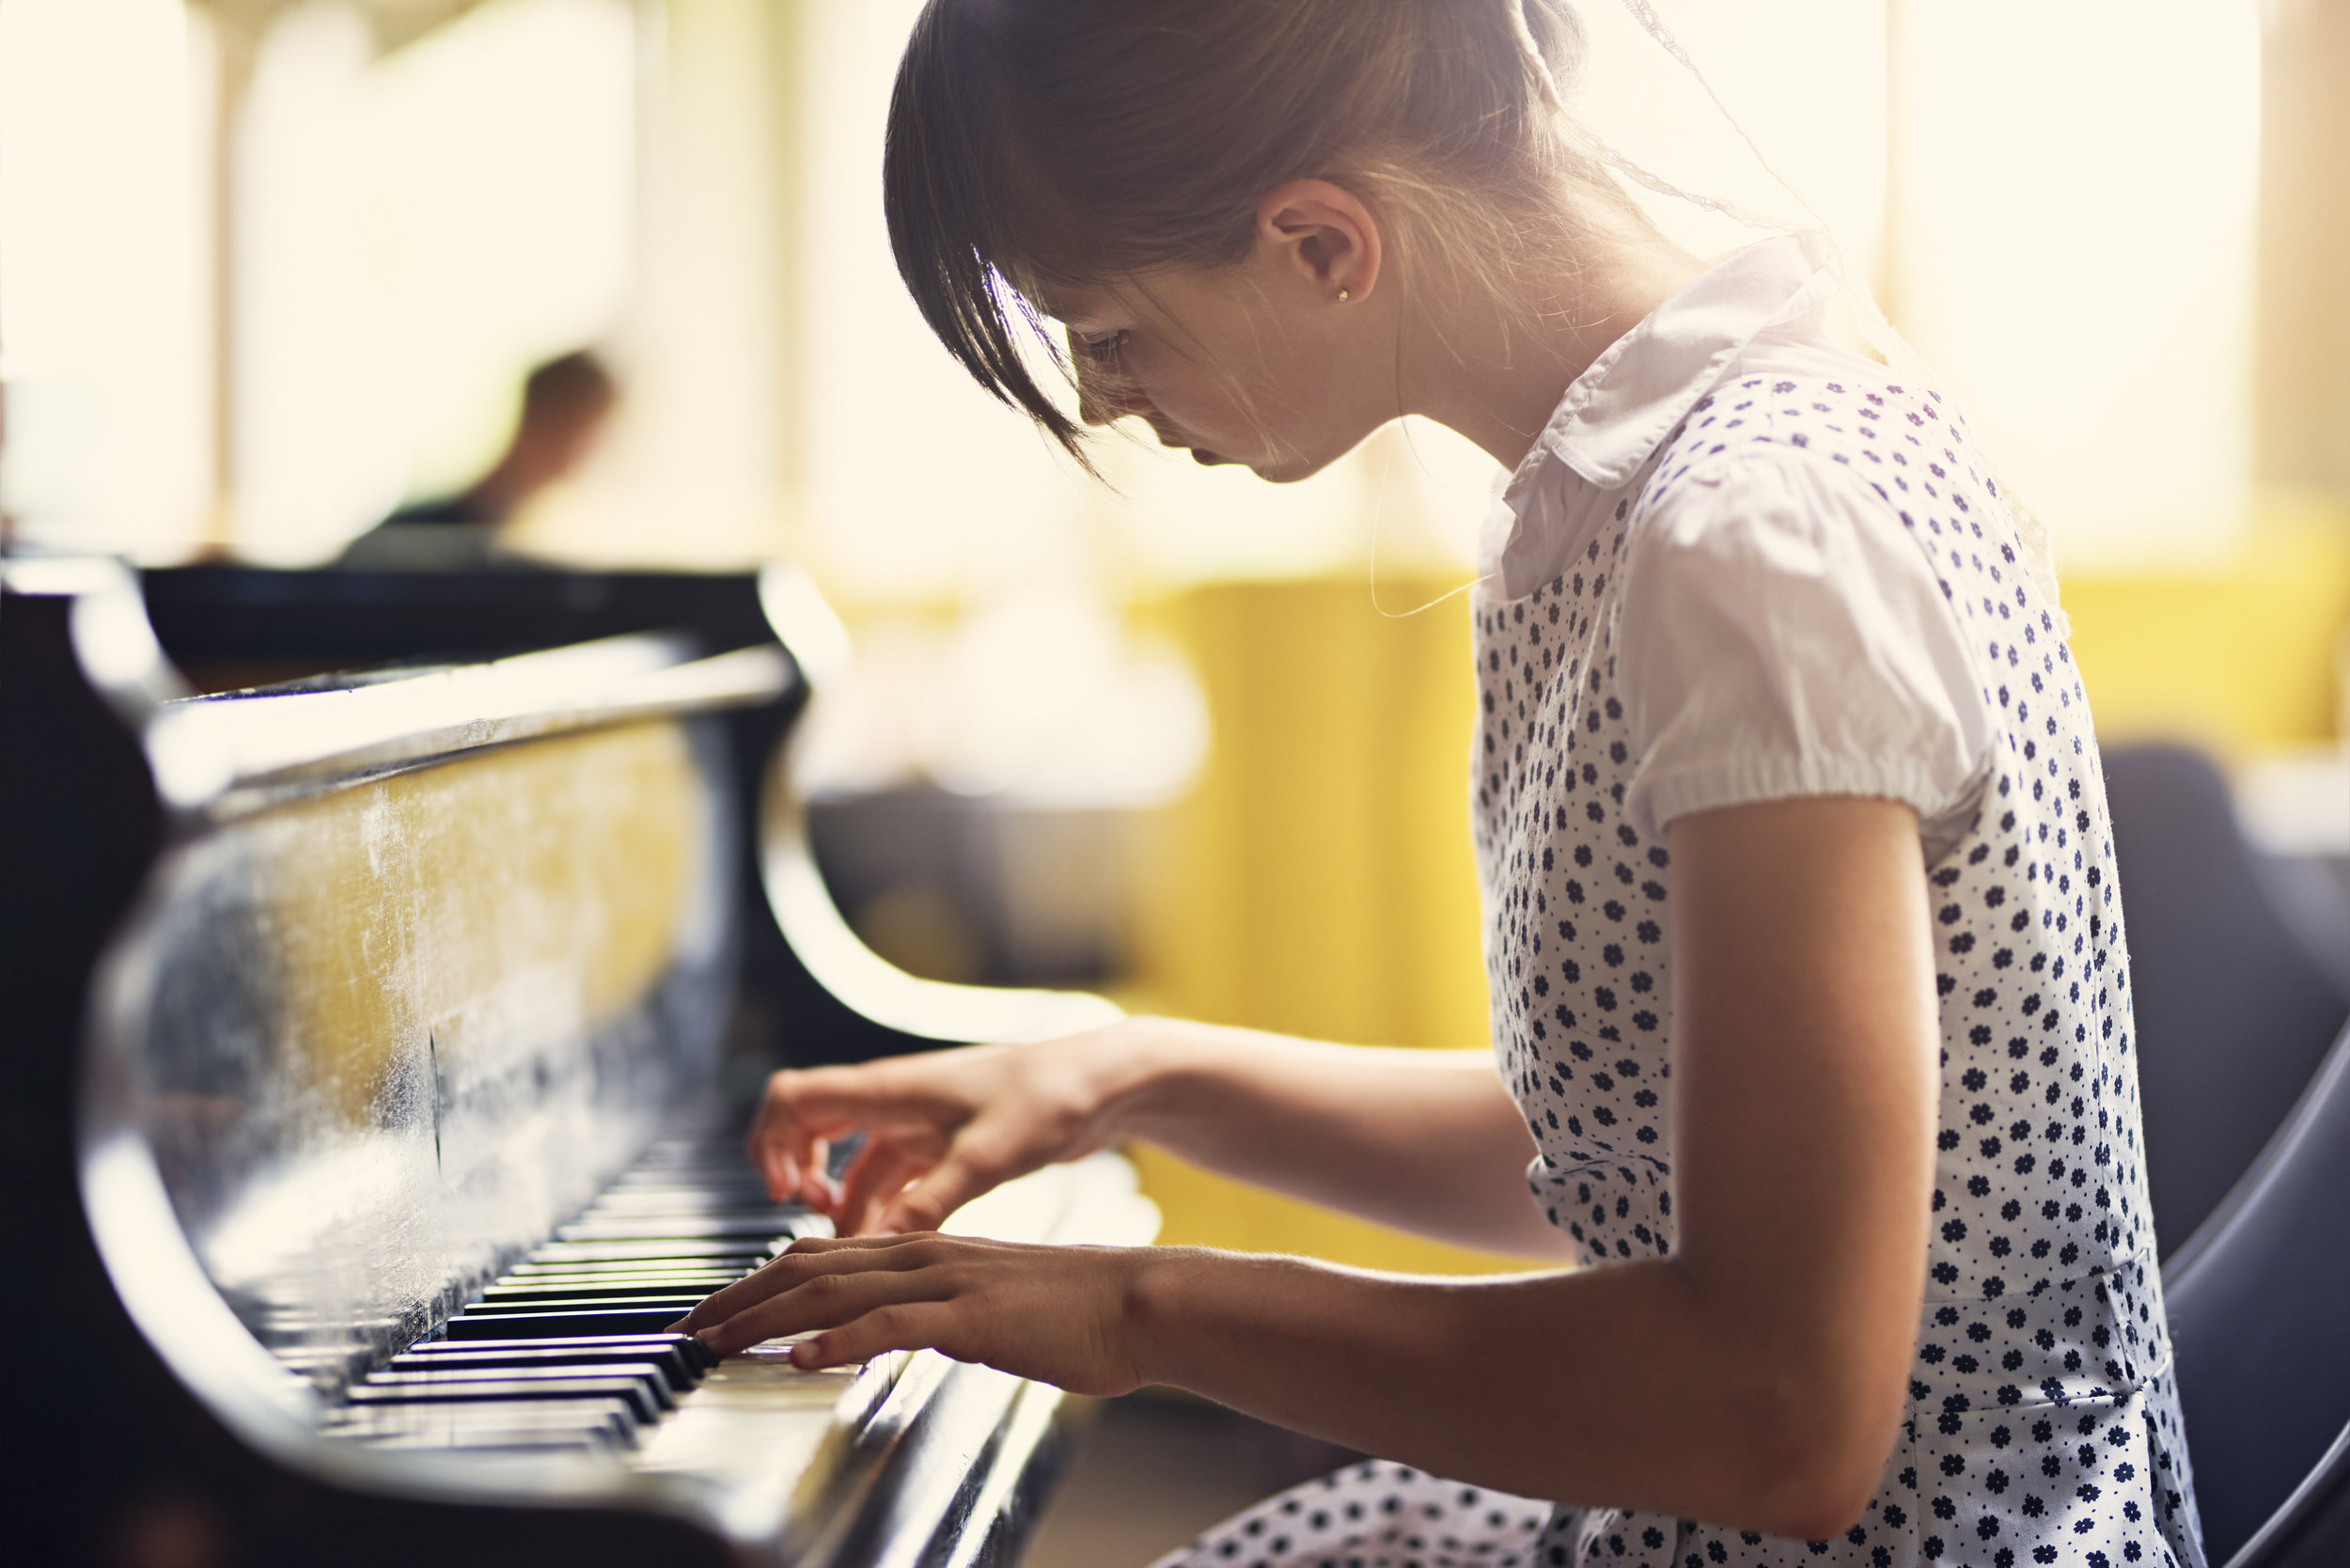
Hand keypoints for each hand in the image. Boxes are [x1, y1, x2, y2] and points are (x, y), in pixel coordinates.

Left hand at [666, 1232, 1155, 1394]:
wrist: (1134, 1303)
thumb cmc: (1069, 1312)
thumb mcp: (983, 1307)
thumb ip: (930, 1313)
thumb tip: (889, 1335)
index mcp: (924, 1250)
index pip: (820, 1258)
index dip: (757, 1283)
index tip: (714, 1312)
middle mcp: (923, 1254)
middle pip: (809, 1269)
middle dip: (740, 1300)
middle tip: (688, 1331)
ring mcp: (945, 1281)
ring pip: (835, 1291)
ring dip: (767, 1318)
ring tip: (719, 1342)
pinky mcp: (970, 1316)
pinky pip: (893, 1326)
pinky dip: (840, 1340)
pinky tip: (803, 1358)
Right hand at [747, 1025, 1141, 1234]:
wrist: (1102, 1083)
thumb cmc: (1049, 1098)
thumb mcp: (987, 1156)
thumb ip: (931, 1202)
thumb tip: (879, 1245)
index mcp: (890, 1091)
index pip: (793, 1098)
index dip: (771, 1143)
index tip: (787, 1192)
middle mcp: (895, 1103)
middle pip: (808, 1129)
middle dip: (796, 1174)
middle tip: (813, 1219)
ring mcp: (917, 1124)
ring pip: (852, 1164)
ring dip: (841, 1203)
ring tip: (854, 1247)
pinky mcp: (944, 1146)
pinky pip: (890, 1179)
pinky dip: (880, 1210)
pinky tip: (892, 1246)